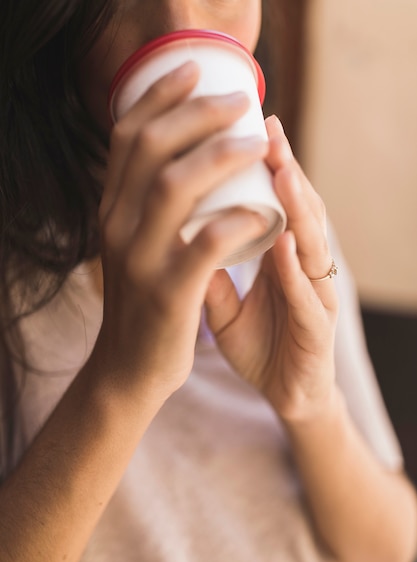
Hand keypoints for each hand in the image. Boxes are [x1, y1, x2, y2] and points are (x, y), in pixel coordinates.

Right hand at [90, 61, 267, 408]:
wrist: (129, 367)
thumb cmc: (145, 301)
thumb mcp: (134, 245)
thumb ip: (146, 205)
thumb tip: (181, 156)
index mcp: (111, 209)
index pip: (127, 136)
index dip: (159, 96)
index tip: (194, 71)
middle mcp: (117, 226)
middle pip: (151, 148)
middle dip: (197, 113)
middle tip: (239, 101)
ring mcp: (140, 259)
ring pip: (175, 187)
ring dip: (220, 155)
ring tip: (257, 143)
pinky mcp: (168, 292)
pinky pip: (205, 243)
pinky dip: (234, 219)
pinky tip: (258, 209)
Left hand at [205, 115, 338, 422]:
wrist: (282, 391)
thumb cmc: (260, 340)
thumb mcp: (221, 301)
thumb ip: (203, 267)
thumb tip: (173, 231)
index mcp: (282, 256)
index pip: (276, 201)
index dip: (263, 164)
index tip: (239, 124)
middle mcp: (303, 269)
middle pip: (299, 210)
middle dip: (285, 167)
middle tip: (266, 128)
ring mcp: (314, 297)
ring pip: (311, 244)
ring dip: (298, 205)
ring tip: (281, 169)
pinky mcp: (316, 331)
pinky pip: (306, 297)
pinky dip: (295, 268)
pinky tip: (286, 240)